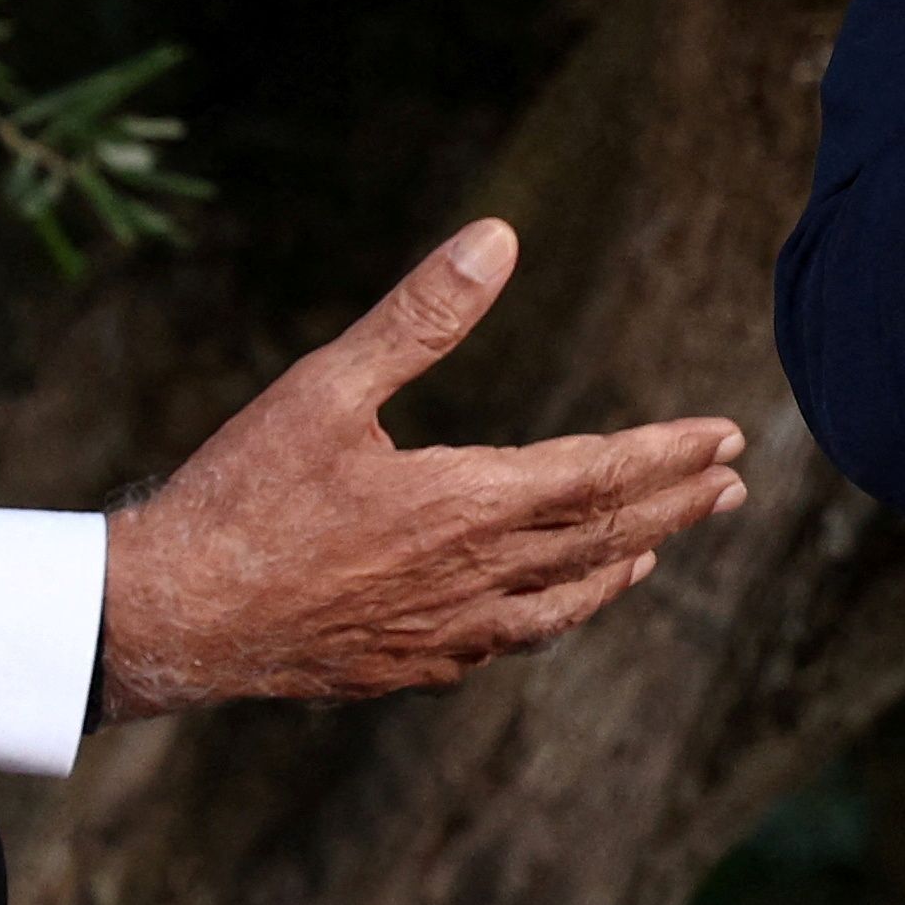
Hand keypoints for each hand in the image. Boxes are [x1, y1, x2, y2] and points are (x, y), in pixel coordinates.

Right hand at [96, 219, 747, 720]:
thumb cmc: (243, 493)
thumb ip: (421, 316)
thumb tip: (499, 238)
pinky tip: (554, 605)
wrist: (172, 618)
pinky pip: (512, 639)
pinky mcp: (409, 666)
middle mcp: (474, 580)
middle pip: (601, 539)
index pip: (598, 476)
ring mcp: (446, 634)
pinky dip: (558, 612)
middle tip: (731, 482)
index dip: (667, 454)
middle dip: (672, 505)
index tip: (726, 436)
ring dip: (623, 563)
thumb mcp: (328, 385)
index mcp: (465, 505)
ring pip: (564, 600)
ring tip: (662, 543)